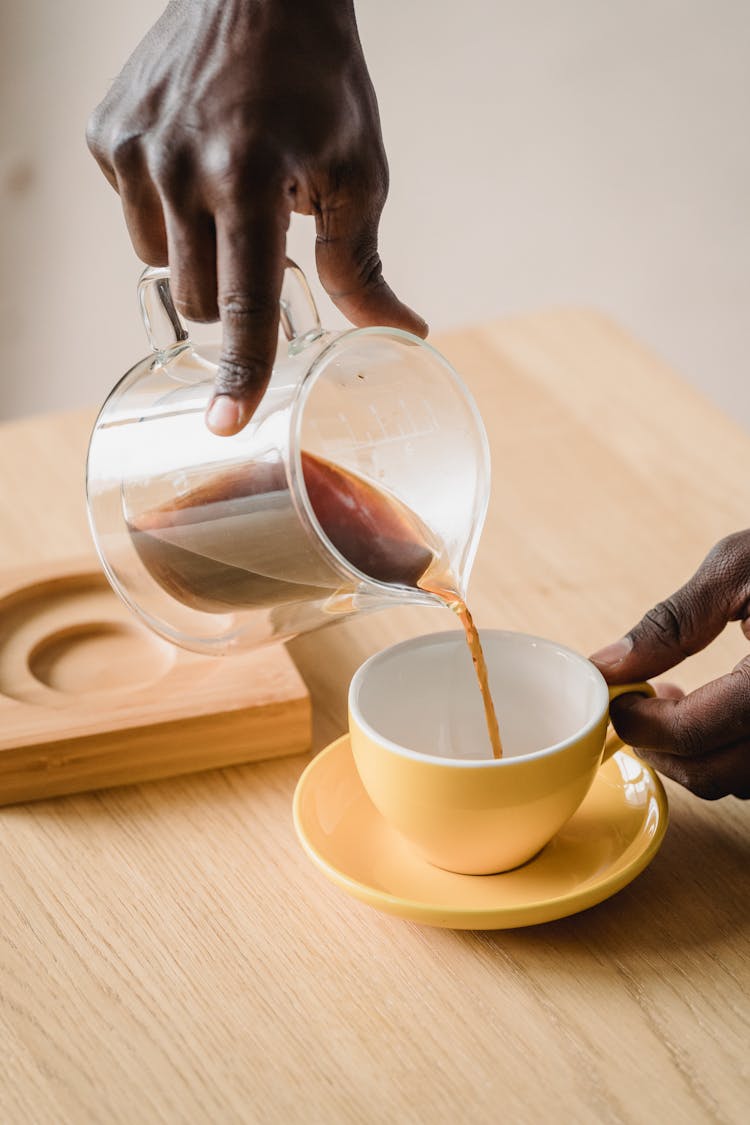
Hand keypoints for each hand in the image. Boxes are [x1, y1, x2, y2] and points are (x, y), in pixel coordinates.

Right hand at [86, 0, 425, 434]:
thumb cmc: (319, 81)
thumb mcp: (358, 171)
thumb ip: (364, 265)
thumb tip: (403, 335)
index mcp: (249, 178)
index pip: (245, 303)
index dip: (242, 372)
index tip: (227, 425)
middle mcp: (179, 167)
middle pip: (203, 301)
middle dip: (237, 294)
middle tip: (262, 240)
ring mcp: (134, 149)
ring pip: (163, 266)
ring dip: (201, 253)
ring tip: (229, 192)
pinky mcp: (107, 135)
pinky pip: (134, 216)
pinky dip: (168, 210)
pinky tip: (196, 163)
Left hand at [590, 531, 749, 799]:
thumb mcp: (739, 568)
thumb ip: (673, 623)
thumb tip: (609, 665)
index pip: (695, 733)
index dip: (642, 726)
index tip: (617, 702)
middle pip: (719, 774)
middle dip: (665, 751)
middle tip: (637, 713)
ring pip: (746, 783)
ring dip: (700, 758)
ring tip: (675, 708)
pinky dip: (736, 756)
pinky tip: (719, 716)